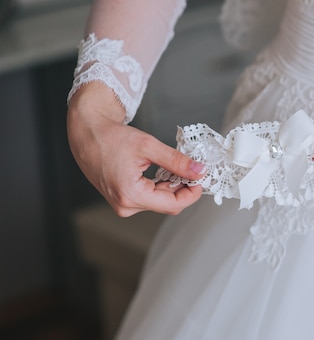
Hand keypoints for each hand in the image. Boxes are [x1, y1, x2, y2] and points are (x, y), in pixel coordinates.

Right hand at [67, 82, 206, 216]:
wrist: (87, 134)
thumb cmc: (110, 138)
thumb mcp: (149, 146)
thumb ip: (176, 161)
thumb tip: (198, 171)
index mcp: (130, 195)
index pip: (173, 205)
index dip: (192, 193)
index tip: (201, 179)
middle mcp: (125, 205)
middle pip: (167, 204)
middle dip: (183, 188)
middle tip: (193, 169)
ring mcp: (122, 204)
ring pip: (159, 201)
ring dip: (172, 185)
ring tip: (175, 166)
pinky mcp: (122, 198)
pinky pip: (149, 197)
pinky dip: (160, 185)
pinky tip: (163, 171)